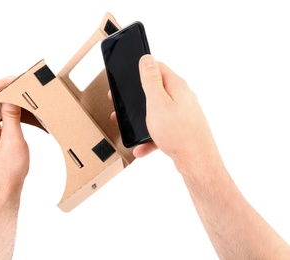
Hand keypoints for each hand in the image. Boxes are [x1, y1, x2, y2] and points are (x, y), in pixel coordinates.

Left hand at [0, 77, 28, 198]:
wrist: (3, 189)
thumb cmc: (8, 170)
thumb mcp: (13, 141)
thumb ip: (11, 117)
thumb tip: (11, 96)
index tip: (12, 80)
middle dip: (2, 90)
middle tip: (20, 85)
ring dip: (5, 100)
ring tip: (22, 95)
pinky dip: (6, 111)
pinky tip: (19, 111)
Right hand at [110, 55, 216, 169]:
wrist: (196, 162)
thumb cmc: (178, 133)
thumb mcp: (157, 103)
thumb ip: (151, 81)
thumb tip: (147, 59)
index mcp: (176, 86)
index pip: (158, 67)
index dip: (142, 69)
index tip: (128, 76)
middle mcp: (181, 98)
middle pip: (156, 91)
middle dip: (138, 98)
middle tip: (124, 104)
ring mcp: (182, 114)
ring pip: (157, 112)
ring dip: (142, 120)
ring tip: (130, 128)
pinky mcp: (180, 129)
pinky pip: (161, 130)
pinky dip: (150, 137)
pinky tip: (141, 147)